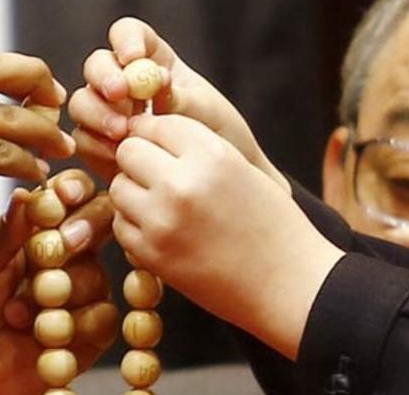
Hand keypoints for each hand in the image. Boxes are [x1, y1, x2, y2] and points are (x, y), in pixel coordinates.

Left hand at [0, 170, 118, 394]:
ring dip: (59, 294)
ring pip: (97, 275)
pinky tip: (41, 337)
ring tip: (17, 313)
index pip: (69, 193)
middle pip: (100, 222)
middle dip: (82, 231)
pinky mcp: (91, 332)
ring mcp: (80, 291)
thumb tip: (28, 193)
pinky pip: (103, 318)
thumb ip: (5, 232)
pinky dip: (72, 327)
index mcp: (35, 227)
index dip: (73, 189)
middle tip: (56, 249)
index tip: (63, 196)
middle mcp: (65, 254)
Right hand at [68, 17, 285, 189]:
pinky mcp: (99, 146)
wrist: (218, 188)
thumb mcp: (208, 113)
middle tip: (120, 95)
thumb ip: (181, 96)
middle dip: (104, 78)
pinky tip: (118, 158)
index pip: (128, 34)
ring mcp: (108, 114)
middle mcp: (124, 83)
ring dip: (97, 113)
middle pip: (97, 65)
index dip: (126, 40)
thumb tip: (155, 82)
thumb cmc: (219, 141)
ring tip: (123, 133)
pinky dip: (96, 146)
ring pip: (82, 101)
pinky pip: (83, 139)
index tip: (135, 58)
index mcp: (153, 61)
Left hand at [112, 114, 341, 358]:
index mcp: (211, 156)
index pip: (156, 123)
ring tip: (162, 204)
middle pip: (129, 151)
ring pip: (118, 186)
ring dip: (133, 192)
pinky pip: (120, 223)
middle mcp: (182, 183)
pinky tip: (162, 231)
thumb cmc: (272, 224)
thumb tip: (143, 127)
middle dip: (139, 160)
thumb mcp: (242, 168)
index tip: (161, 146)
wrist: (291, 286)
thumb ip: (195, 147)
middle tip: (157, 176)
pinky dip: (134, 224)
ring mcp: (162, 220)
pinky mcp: (151, 254)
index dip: (155, 133)